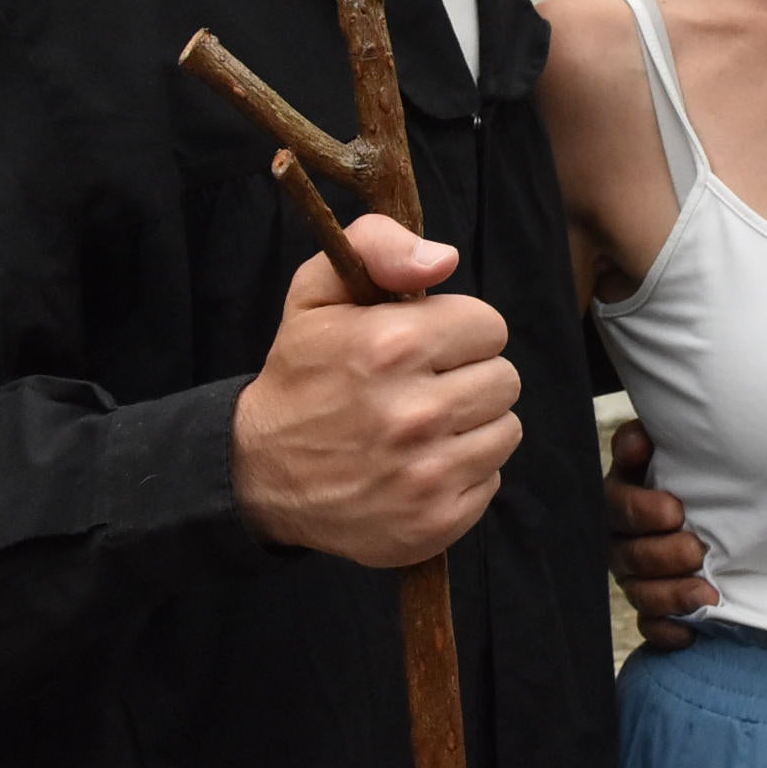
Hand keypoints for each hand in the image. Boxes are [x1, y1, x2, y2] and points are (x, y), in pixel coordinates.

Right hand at [232, 215, 523, 567]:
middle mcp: (413, 414)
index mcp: (391, 347)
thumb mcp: (318, 292)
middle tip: (422, 387)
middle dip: (468, 376)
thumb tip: (442, 259)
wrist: (261, 474)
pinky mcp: (435, 522)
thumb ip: (378, 245)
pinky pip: (491, 479)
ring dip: (471, 425)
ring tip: (421, 427)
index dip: (459, 332)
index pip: (490, 326)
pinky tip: (419, 466)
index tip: (426, 346)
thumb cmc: (302, 376)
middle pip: (505, 379)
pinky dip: (463, 472)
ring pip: (505, 430)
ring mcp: (426, 475)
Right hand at [605, 421, 712, 649]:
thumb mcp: (682, 450)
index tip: (675, 510)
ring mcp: (637, 575)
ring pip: (639, 592)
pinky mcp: (655, 607)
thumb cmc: (703, 473)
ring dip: (670, 595)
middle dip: (662, 554)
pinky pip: (651, 626)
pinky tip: (690, 631)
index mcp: (625, 495)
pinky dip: (668, 631)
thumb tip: (639, 440)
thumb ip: (658, 440)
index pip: (617, 503)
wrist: (731, 507)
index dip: (640, 509)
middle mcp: (624, 538)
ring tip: (707, 595)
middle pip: (628, 553)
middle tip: (696, 550)